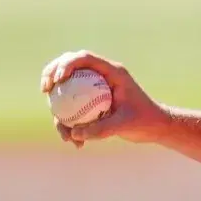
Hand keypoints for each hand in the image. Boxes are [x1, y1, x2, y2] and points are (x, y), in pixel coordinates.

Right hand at [40, 50, 167, 148]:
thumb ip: (101, 128)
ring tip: (64, 134)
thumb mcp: (125, 125)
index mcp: (112, 72)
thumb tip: (74, 133)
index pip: (85, 58)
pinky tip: (74, 142)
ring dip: (59, 109)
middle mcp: (101, 76)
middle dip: (51, 74)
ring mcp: (94, 88)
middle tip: (45, 90)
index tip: (58, 79)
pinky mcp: (91, 102)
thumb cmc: (145, 121)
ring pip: (67, 90)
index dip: (67, 63)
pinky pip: (73, 109)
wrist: (155, 128)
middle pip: (69, 66)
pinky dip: (70, 124)